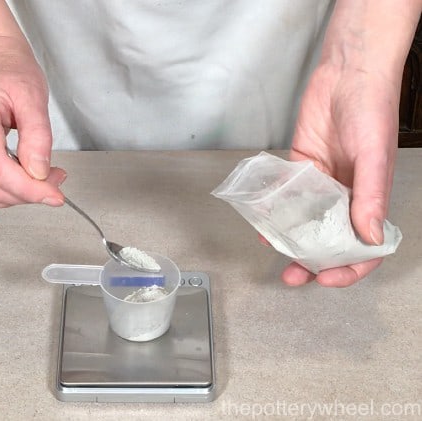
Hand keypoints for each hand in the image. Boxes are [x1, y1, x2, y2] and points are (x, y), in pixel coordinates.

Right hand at [0, 36, 65, 209]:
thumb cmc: (10, 73)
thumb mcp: (34, 98)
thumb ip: (38, 137)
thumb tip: (39, 172)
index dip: (28, 189)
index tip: (54, 194)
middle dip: (27, 193)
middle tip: (54, 180)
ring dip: (15, 197)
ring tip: (40, 179)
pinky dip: (2, 195)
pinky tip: (21, 181)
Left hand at [281, 61, 398, 286]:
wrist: (347, 73)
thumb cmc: (372, 109)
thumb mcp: (374, 155)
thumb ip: (371, 196)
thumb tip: (370, 238)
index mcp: (370, 199)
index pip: (364, 246)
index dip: (349, 268)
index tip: (328, 278)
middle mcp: (346, 197)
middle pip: (330, 240)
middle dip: (313, 263)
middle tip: (293, 276)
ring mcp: (322, 185)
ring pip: (306, 222)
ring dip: (292, 241)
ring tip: (275, 252)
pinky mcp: (301, 170)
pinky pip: (288, 197)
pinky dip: (277, 212)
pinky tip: (265, 224)